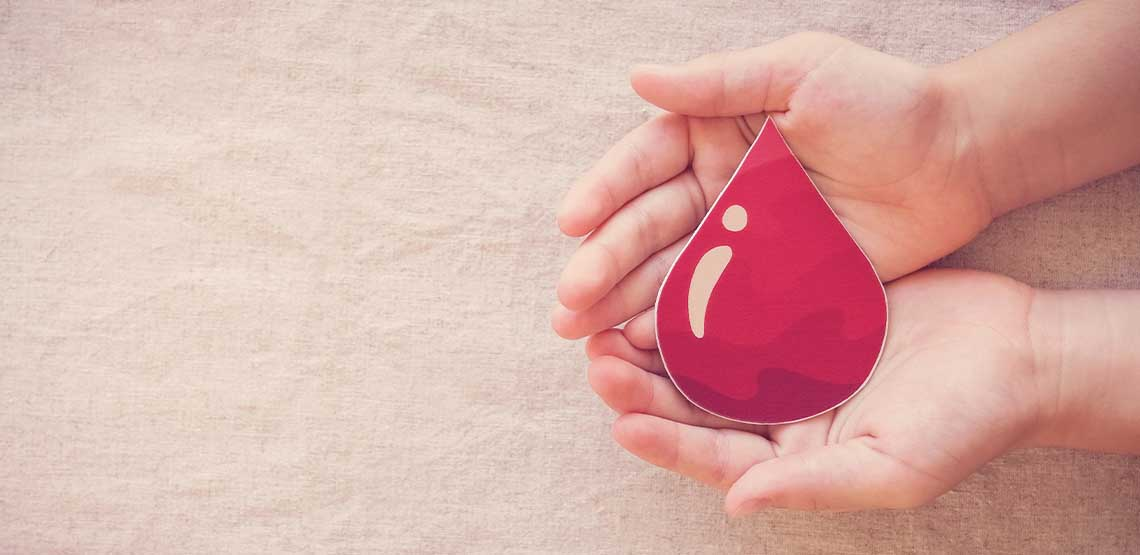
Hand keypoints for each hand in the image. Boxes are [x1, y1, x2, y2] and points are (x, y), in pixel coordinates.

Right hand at [553, 32, 992, 339]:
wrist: (959, 156)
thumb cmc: (881, 101)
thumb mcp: (799, 72)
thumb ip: (718, 82)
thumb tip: (638, 77)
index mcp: (712, 132)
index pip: (644, 164)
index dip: (606, 193)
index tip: (572, 223)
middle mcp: (716, 187)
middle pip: (646, 229)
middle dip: (603, 265)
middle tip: (568, 304)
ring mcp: (741, 240)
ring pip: (670, 275)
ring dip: (626, 305)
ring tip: (586, 335)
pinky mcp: (772, 282)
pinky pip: (718, 309)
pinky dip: (681, 330)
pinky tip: (647, 349)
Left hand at [584, 269, 1050, 511]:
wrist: (1018, 352)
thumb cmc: (964, 421)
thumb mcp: (892, 468)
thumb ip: (811, 486)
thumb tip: (734, 503)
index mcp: (791, 456)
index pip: (713, 456)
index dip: (666, 443)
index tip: (620, 423)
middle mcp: (778, 410)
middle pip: (694, 403)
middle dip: (643, 388)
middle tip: (597, 362)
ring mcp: (786, 357)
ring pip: (704, 352)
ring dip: (658, 338)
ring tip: (611, 321)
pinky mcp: (800, 307)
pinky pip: (738, 302)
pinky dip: (702, 293)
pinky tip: (670, 273)